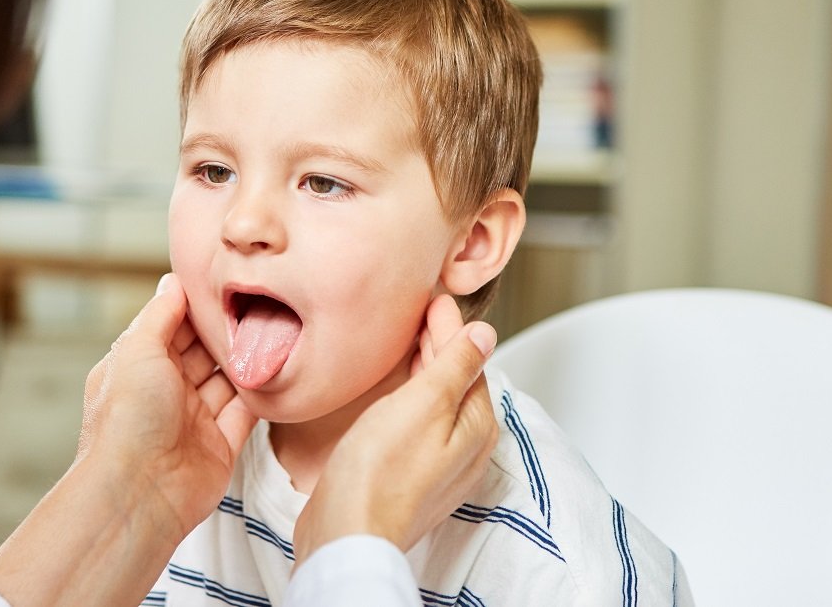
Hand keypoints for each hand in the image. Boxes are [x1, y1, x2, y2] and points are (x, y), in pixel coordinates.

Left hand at [0, 273, 256, 606]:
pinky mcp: (221, 445)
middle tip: (257, 303)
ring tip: (272, 329)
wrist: (140, 492)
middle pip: (202, 352)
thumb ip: (161, 315)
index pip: (169, 327)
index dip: (194, 307)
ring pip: (227, 380)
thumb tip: (173, 282)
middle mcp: (165, 393)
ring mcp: (194, 420)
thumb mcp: (137, 350)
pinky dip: (259, 392)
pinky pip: (247, 412)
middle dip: (225, 331)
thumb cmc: (127, 421)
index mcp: (138, 368)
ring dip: (245, 359)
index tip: (222, 284)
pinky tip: (274, 368)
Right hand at [292, 294, 498, 565]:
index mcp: (475, 428)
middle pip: (456, 383)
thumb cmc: (380, 471)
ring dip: (425, 370)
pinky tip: (393, 392)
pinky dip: (410, 398)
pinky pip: (417, 425)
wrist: (347, 532)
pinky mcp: (407, 476)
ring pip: (437, 404)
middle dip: (441, 346)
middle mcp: (463, 449)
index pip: (469, 363)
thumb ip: (455, 366)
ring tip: (409, 342)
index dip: (451, 328)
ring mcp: (436, 466)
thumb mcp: (424, 403)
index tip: (435, 300)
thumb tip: (484, 335)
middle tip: (423, 312)